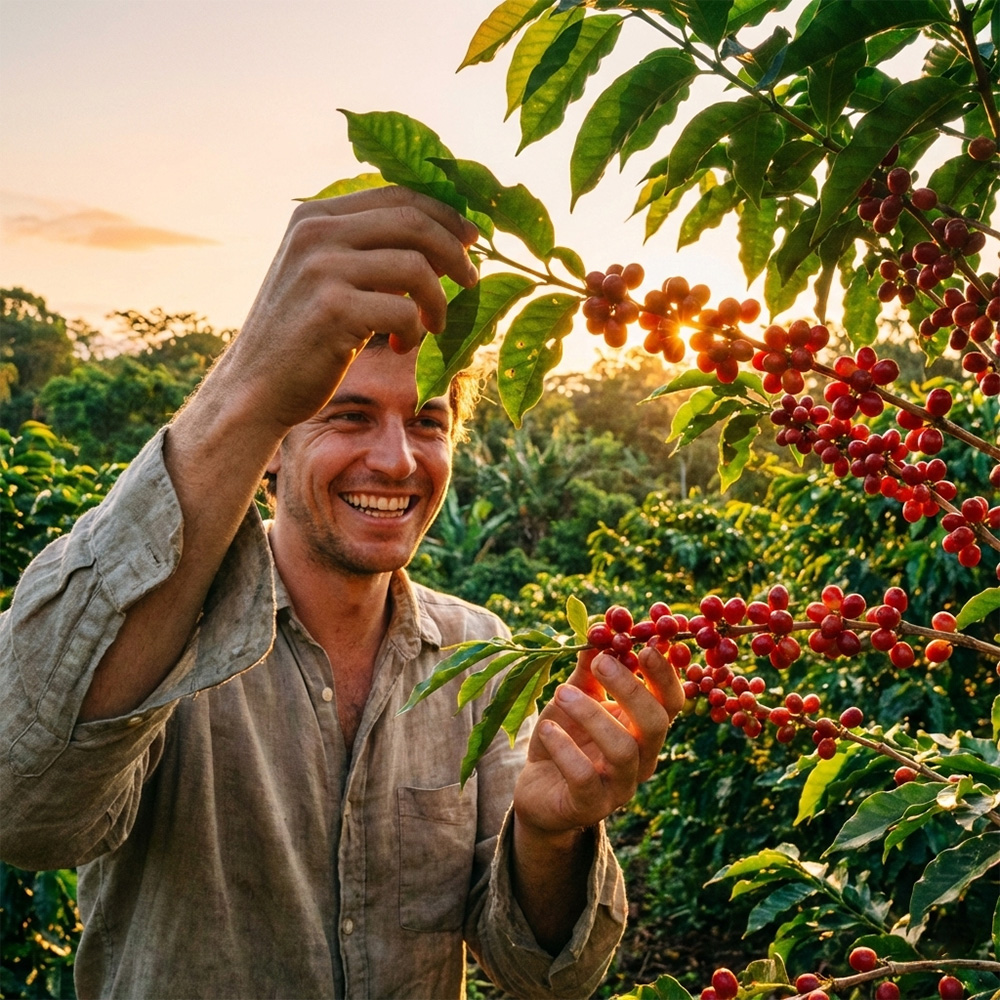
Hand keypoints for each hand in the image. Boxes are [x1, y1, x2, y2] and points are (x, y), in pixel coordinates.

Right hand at [219, 185, 479, 432]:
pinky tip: (399, 348)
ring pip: (417, 267)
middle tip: (471, 281)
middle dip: (455, 252)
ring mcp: (321, 269)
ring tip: (432, 325)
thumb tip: (440, 238)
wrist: (255, 388)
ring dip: (438, 301)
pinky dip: (415, 333)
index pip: (397, 195)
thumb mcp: (324, 277)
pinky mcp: (333, 310)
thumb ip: (366, 251)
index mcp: (314, 216)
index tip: (471, 240)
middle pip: (414, 222)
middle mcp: (315, 233)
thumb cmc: (302, 337)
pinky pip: (405, 311)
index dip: (444, 215)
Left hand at [512, 646, 684, 835]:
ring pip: (622, 749)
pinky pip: (584, 777)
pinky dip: (564, 747)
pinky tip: (548, 728)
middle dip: (631, 687)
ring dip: (592, 714)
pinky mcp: (589, 806)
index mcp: (645, 729)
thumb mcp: (576, 696)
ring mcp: (619, 787)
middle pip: (655, 723)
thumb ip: (589, 667)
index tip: (643, 642)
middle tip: (601, 661)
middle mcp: (642, 759)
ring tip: (562, 692)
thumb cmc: (565, 737)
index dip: (663, 673)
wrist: (538, 788)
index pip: (670, 701)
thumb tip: (599, 628)